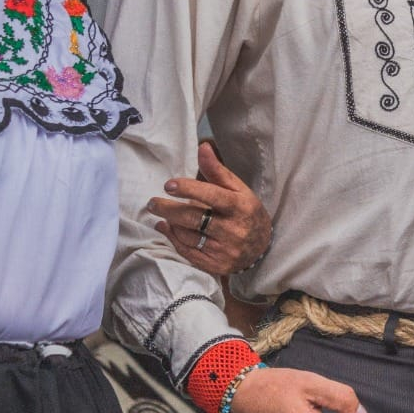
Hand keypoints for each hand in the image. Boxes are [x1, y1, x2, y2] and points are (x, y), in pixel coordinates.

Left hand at [149, 140, 271, 275]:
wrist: (262, 247)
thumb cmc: (245, 211)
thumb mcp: (238, 188)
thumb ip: (217, 170)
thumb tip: (202, 146)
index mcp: (239, 206)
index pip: (212, 196)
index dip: (189, 189)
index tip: (168, 185)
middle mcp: (232, 229)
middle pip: (194, 218)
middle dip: (169, 209)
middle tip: (152, 202)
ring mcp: (224, 250)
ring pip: (188, 236)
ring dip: (171, 223)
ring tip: (161, 213)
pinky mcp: (215, 266)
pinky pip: (188, 253)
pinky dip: (174, 239)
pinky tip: (166, 228)